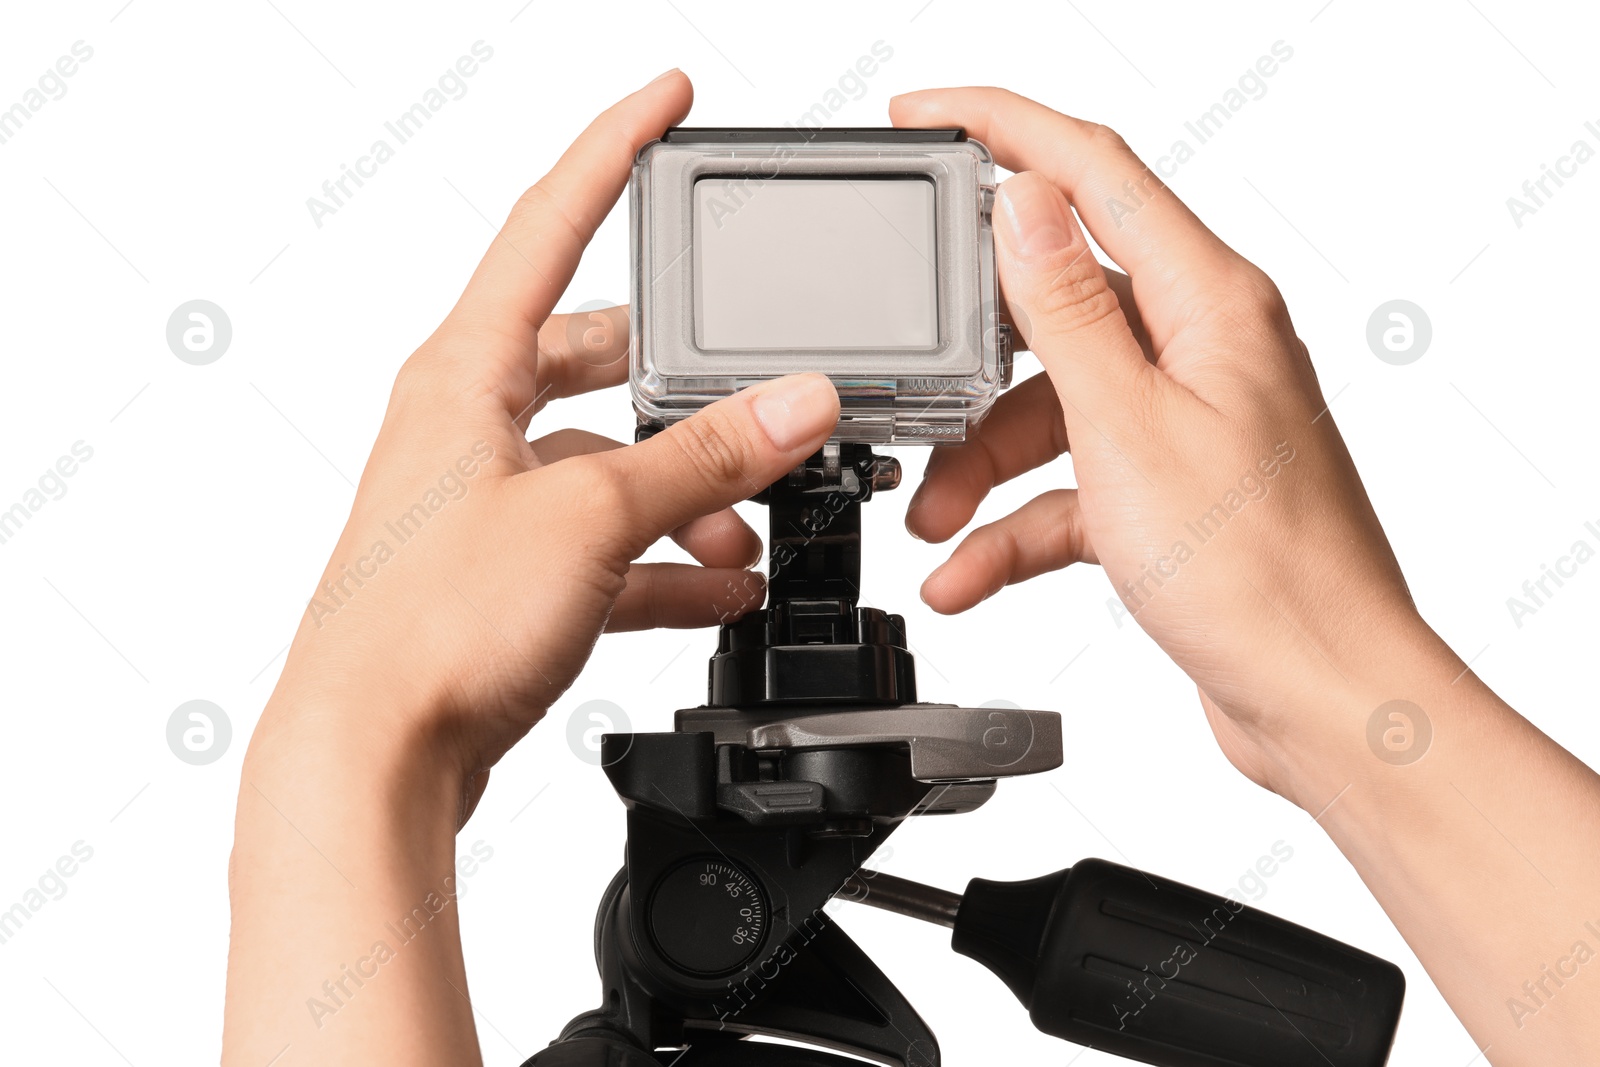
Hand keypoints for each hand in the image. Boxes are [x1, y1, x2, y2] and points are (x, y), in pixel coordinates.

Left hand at [251, 70, 839, 815]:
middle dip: (686, 385)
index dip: (614, 151)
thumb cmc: (428, 626)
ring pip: (608, 465)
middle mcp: (466, 426)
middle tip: (762, 395)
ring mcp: (485, 505)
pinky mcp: (502, 578)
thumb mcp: (590, 515)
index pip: (548, 224)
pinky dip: (663, 562)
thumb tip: (795, 403)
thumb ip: (704, 457)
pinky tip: (723, 587)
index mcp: (464, 372)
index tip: (667, 100)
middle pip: (595, 361)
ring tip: (756, 528)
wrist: (372, 758)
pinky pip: (602, 548)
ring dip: (685, 492)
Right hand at [890, 88, 1422, 804]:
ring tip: (933, 519)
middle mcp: (1203, 351)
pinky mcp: (1169, 493)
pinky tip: (970, 571)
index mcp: (1210, 306)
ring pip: (1051, 407)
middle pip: (1055, 306)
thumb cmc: (1261, 578)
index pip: (1096, 173)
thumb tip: (1025, 198)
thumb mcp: (1130, 429)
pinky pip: (1069, 487)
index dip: (1004, 127)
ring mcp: (1186, 424)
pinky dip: (1014, 524)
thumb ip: (1066, 312)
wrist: (1322, 700)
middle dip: (969, 360)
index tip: (925, 116)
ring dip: (980, 463)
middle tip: (907, 384)